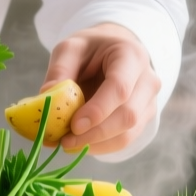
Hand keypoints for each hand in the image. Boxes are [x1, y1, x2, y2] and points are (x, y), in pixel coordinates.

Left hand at [42, 23, 160, 154]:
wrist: (112, 52)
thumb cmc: (91, 49)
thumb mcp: (71, 48)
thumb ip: (60, 70)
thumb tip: (47, 98)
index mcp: (131, 56)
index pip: (120, 88)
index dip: (98, 110)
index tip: (74, 125)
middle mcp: (147, 81)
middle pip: (128, 115)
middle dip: (94, 133)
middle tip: (65, 141)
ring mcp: (148, 102)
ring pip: (128, 134)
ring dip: (96, 144)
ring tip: (67, 144)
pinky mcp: (142, 120)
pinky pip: (124, 140)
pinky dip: (100, 147)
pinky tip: (78, 144)